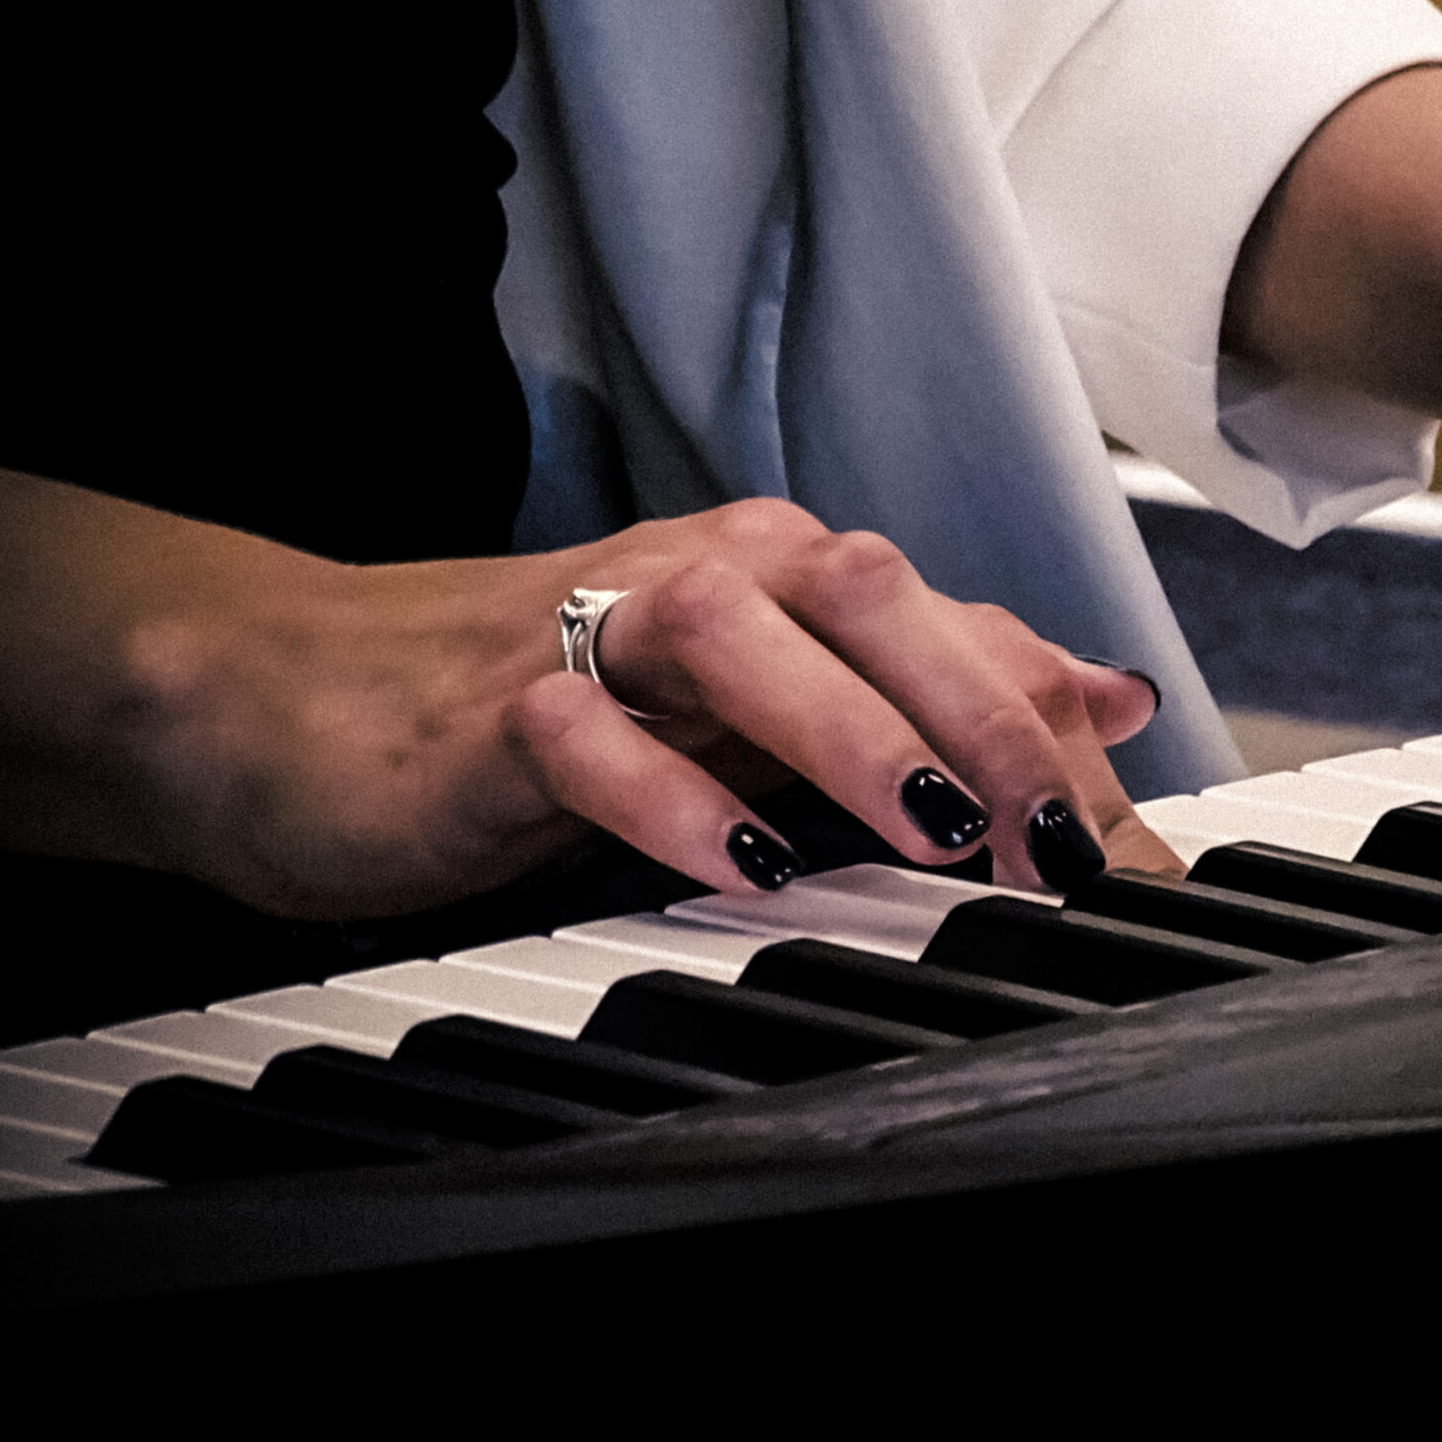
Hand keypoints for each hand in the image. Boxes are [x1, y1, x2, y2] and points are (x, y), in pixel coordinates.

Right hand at [0, 473, 1180, 920]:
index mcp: (792, 577)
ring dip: (847, 728)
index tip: (1127, 851)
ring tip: (932, 829)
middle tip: (1059, 835)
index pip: (953, 627)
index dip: (1055, 730)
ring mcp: (598, 629)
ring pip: (737, 635)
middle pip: (871, 595)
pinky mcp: (492, 709)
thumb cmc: (568, 701)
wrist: (314, 696)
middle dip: (982, 708)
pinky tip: (740, 865)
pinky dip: (668, 796)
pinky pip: (585, 734)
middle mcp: (713, 576)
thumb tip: (1109, 697)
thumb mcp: (774, 704)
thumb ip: (934, 689)